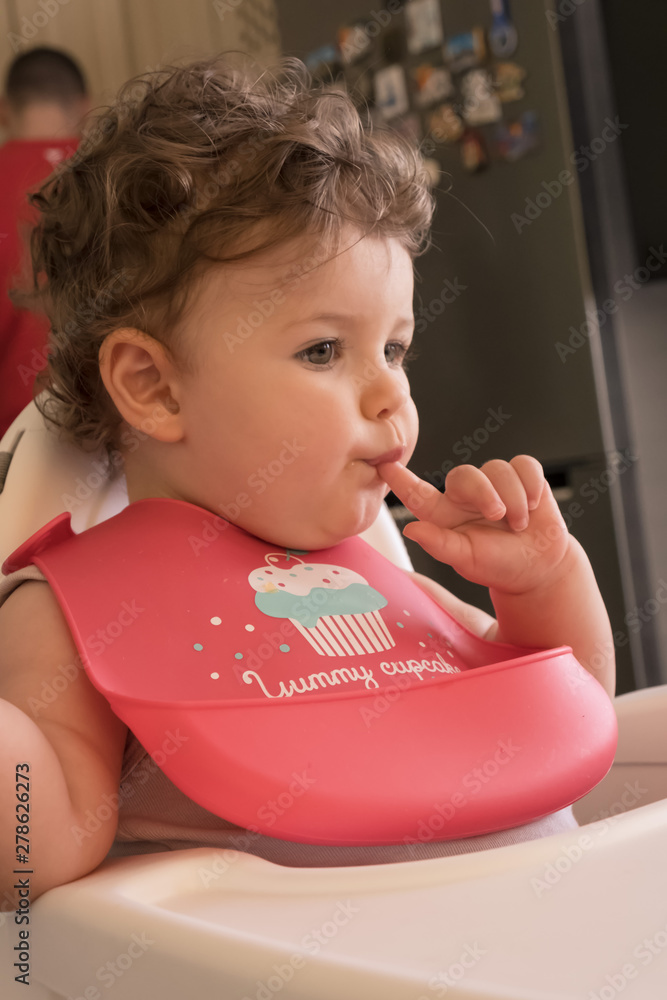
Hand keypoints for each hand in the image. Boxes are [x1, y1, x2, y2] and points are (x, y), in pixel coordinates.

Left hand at [378, 456, 572, 594]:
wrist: (539, 566)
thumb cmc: (498, 565)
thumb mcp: (467, 560)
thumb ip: (439, 544)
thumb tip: (411, 530)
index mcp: (445, 515)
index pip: (417, 493)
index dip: (400, 479)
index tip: (384, 465)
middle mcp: (465, 495)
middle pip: (465, 475)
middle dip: (484, 493)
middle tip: (498, 516)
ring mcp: (493, 483)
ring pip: (497, 468)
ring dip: (514, 497)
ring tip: (519, 523)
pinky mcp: (521, 476)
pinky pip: (523, 464)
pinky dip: (531, 485)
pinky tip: (534, 505)